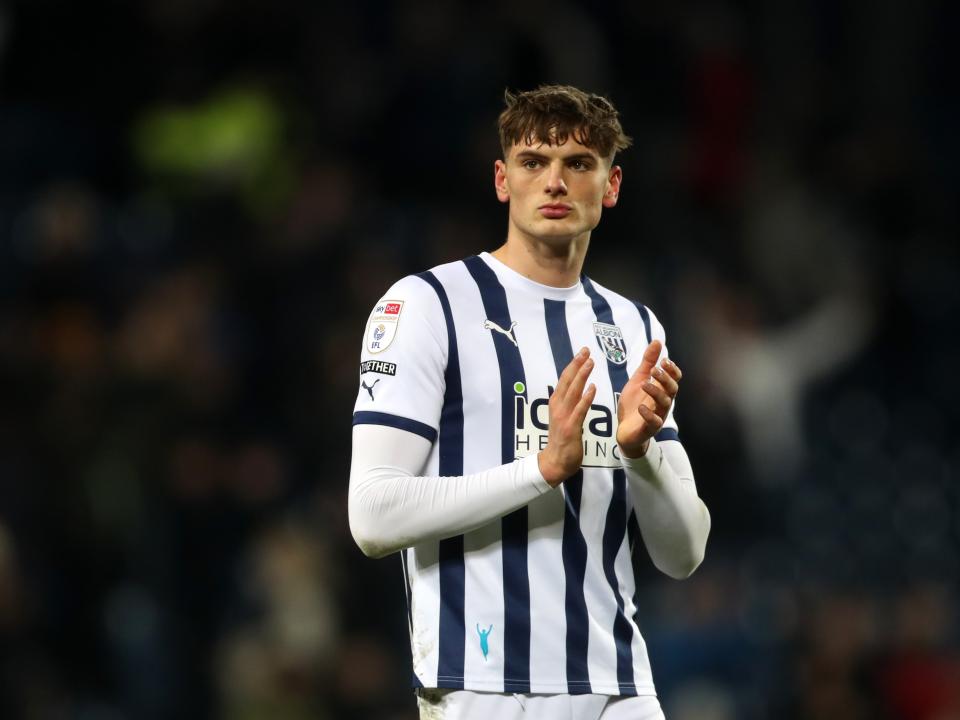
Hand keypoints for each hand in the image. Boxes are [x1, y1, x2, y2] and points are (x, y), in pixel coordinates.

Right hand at [538, 347, 595, 486]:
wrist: (555, 461)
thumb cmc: (562, 439)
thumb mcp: (563, 417)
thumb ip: (569, 403)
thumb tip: (577, 389)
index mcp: (556, 402)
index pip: (565, 379)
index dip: (573, 364)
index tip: (582, 352)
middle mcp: (558, 406)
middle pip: (567, 381)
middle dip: (577, 364)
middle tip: (586, 350)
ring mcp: (563, 416)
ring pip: (573, 392)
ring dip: (581, 376)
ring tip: (590, 363)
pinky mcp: (571, 427)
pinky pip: (579, 410)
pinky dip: (585, 398)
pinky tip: (593, 388)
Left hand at [616, 340, 681, 457]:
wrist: (624, 430)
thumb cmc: (634, 404)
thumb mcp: (638, 380)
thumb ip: (647, 363)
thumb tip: (657, 341)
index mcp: (662, 390)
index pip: (674, 378)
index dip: (672, 370)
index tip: (664, 361)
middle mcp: (663, 402)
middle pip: (672, 389)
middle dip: (665, 379)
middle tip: (655, 370)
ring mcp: (658, 415)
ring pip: (664, 403)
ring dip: (656, 392)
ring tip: (645, 384)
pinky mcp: (649, 428)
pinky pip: (654, 422)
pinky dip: (648, 414)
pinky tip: (641, 407)